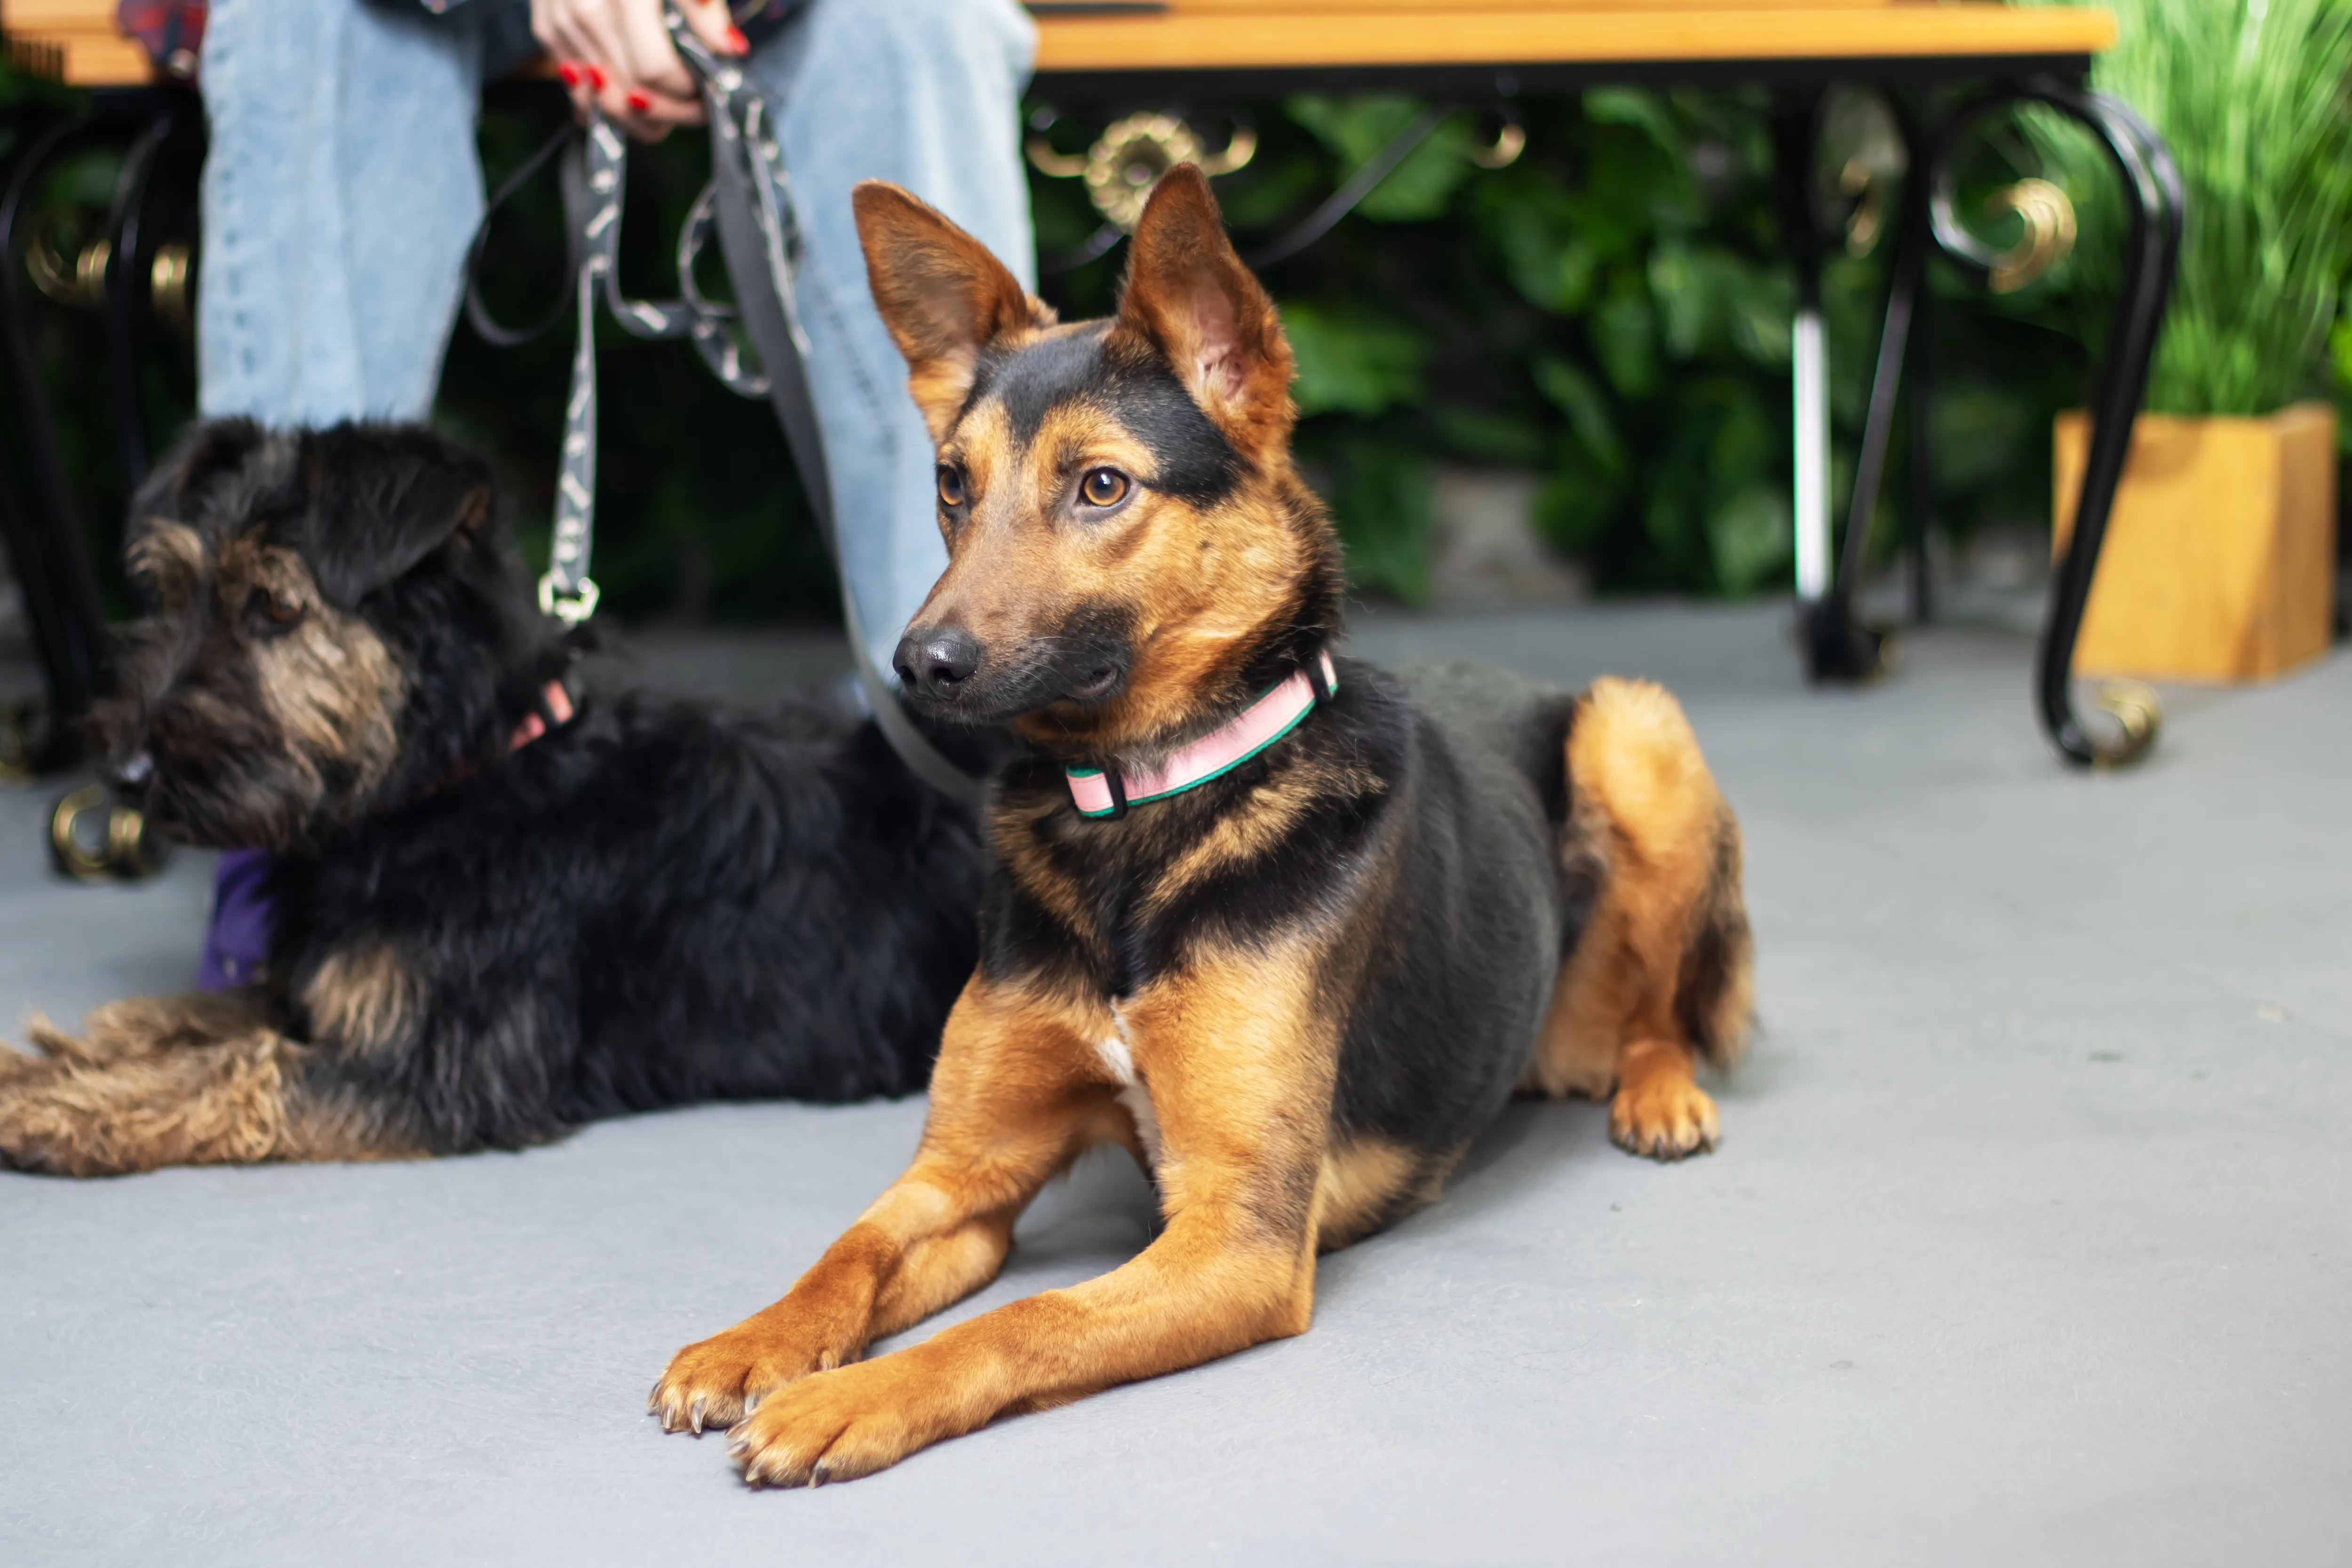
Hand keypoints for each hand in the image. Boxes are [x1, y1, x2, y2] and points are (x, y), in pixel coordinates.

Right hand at [533, 0, 746, 142]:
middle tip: (695, 109)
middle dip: (672, 113)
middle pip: (631, 96)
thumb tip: (730, 49)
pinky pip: (577, 91)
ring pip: (603, 102)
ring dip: (641, 117)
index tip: (708, 91)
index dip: (688, 91)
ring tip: (667, 109)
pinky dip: (606, 102)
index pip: (657, 71)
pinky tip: (630, 98)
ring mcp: (564, 22)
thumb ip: (705, 10)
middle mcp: (589, 11)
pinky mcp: (547, 29)